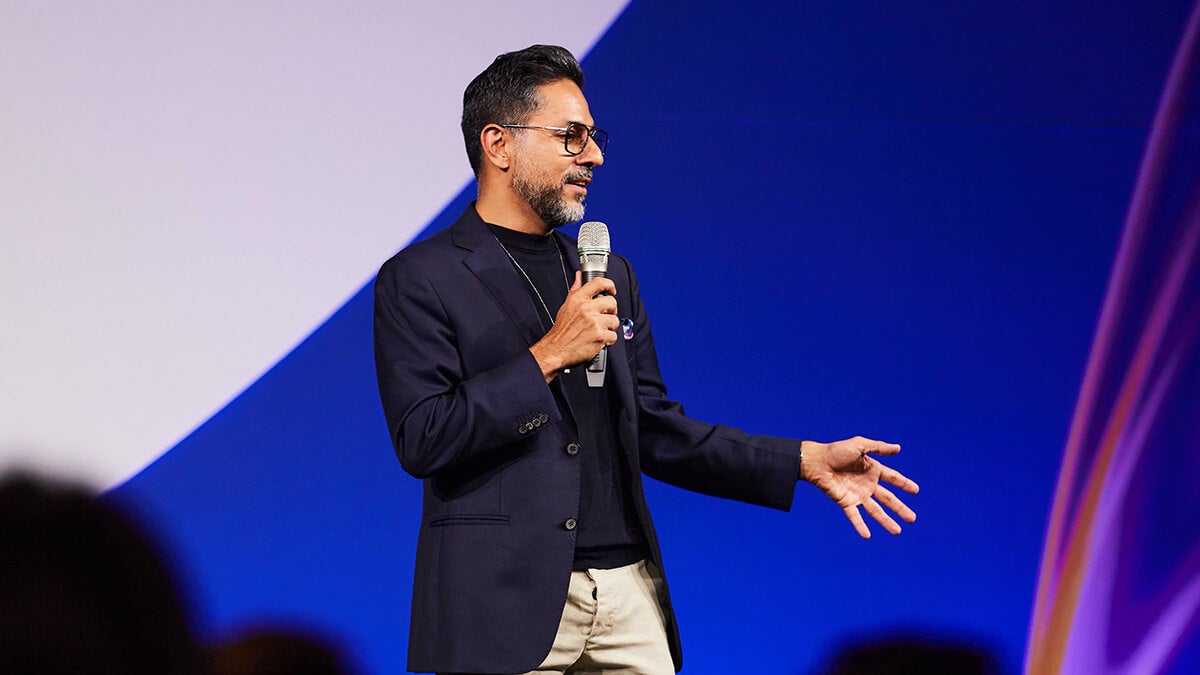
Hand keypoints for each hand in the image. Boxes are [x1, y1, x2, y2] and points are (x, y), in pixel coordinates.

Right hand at [529, 272, 618, 380]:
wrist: (556, 350)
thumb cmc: (561, 331)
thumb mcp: (566, 305)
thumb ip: (575, 289)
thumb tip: (579, 276)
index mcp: (578, 299)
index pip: (598, 283)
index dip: (609, 284)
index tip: (612, 289)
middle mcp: (586, 308)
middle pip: (612, 302)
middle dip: (611, 311)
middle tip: (605, 316)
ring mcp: (593, 322)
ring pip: (615, 320)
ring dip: (610, 328)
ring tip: (600, 330)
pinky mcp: (599, 336)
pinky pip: (613, 336)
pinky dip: (608, 340)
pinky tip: (599, 340)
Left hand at [800, 436, 918, 537]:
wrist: (816, 461)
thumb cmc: (836, 451)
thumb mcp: (859, 445)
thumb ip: (878, 447)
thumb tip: (898, 448)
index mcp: (872, 470)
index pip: (893, 478)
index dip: (904, 484)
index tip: (916, 490)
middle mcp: (867, 484)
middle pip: (888, 499)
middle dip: (900, 509)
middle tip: (912, 519)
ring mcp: (857, 495)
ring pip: (875, 511)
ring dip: (886, 521)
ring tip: (898, 531)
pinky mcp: (846, 502)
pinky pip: (855, 516)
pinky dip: (860, 525)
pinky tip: (867, 535)